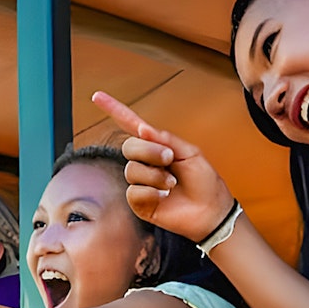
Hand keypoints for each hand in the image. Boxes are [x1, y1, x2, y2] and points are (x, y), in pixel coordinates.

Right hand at [92, 91, 234, 241]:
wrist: (211, 211)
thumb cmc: (205, 182)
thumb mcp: (190, 153)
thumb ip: (166, 139)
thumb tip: (142, 128)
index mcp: (157, 146)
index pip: (131, 124)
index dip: (114, 110)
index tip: (97, 96)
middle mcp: (145, 162)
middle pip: (129, 146)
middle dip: (149, 151)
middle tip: (170, 159)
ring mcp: (141, 182)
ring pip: (131, 170)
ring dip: (155, 176)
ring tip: (172, 184)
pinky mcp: (139, 202)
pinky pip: (134, 192)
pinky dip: (151, 193)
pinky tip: (165, 197)